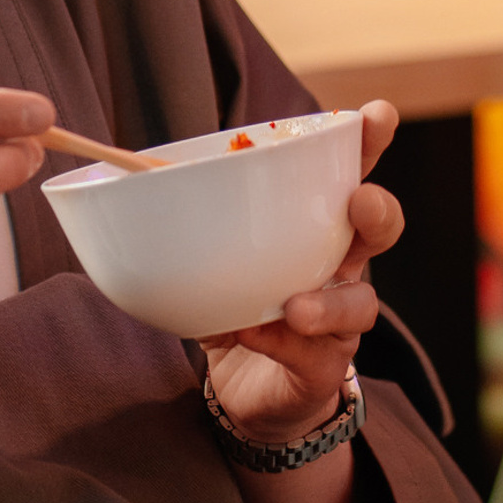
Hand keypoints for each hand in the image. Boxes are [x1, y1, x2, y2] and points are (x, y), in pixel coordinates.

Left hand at [202, 101, 402, 444]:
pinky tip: (254, 334)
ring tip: (296, 306)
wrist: (243, 388)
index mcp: (317, 223)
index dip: (369, 142)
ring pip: (360, 304)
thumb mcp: (212, 249)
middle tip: (359, 200)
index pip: (351, 172)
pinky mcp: (322, 368)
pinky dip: (282, 343)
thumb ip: (185, 211)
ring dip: (330, 301)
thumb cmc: (235, 300)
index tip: (376, 114)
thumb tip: (122, 165)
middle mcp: (340, 266)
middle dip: (378, 209)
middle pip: (380, 229)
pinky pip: (313, 355)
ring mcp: (339, 320)